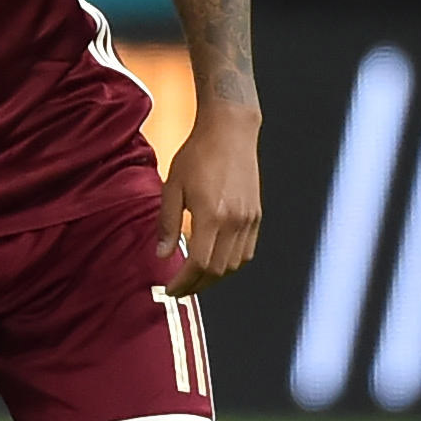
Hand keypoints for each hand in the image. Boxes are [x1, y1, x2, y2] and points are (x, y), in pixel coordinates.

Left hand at [161, 104, 261, 295]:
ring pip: (234, 265)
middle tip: (179, 288)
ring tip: (195, 278)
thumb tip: (163, 255)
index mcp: (211, 215)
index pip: (199, 264)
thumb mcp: (173, 187)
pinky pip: (246, 251)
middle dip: (197, 285)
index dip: (184, 282)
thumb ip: (168, 224)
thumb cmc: (198, 155)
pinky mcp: (257, 215)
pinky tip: (215, 262)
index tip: (170, 289)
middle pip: (218, 270)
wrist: (230, 131)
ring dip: (214, 277)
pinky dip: (231, 264)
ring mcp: (249, 219)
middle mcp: (235, 221)